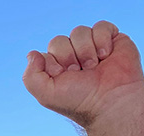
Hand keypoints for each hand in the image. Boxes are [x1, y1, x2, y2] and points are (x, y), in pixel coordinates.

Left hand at [22, 21, 143, 127]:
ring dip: (85, 51)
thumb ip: (30, 76)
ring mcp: (92, 47)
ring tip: (94, 67)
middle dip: (68, 57)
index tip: (63, 77)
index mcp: (57, 68)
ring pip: (79, 31)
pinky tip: (106, 55)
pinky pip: (101, 26)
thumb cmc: (79, 101)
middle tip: (79, 73)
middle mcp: (73, 56)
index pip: (47, 52)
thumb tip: (32, 54)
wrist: (111, 102)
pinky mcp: (112, 40)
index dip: (53, 63)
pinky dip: (102, 39)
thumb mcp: (46, 94)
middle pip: (59, 40)